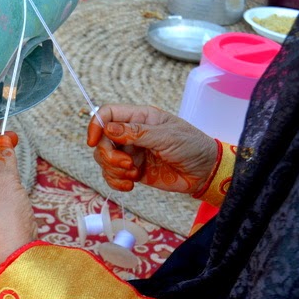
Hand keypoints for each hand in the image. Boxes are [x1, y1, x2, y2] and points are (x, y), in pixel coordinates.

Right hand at [86, 104, 216, 192]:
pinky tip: (130, 185)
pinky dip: (116, 182)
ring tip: (134, 175)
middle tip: (127, 165)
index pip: (107, 114)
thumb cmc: (192, 146)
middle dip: (108, 155)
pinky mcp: (133, 171)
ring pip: (104, 160)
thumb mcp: (166, 136)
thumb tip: (108, 128)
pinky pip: (112, 176)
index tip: (93, 142)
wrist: (205, 172)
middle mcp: (131, 134)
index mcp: (140, 117)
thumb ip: (137, 132)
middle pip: (102, 140)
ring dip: (114, 170)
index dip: (95, 125)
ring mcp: (131, 153)